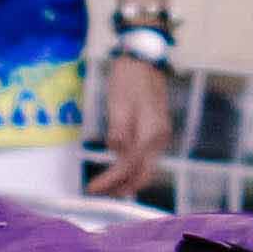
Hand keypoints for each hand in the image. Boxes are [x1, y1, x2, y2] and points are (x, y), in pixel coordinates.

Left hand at [96, 52, 175, 200]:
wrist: (145, 58)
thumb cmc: (129, 78)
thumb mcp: (119, 103)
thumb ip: (119, 130)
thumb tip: (116, 150)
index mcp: (151, 131)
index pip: (129, 165)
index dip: (110, 180)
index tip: (92, 188)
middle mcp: (160, 138)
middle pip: (143, 173)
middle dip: (122, 187)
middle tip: (99, 193)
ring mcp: (160, 135)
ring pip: (145, 168)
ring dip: (127, 180)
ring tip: (106, 186)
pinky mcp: (156, 132)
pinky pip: (145, 158)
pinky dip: (132, 168)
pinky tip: (118, 169)